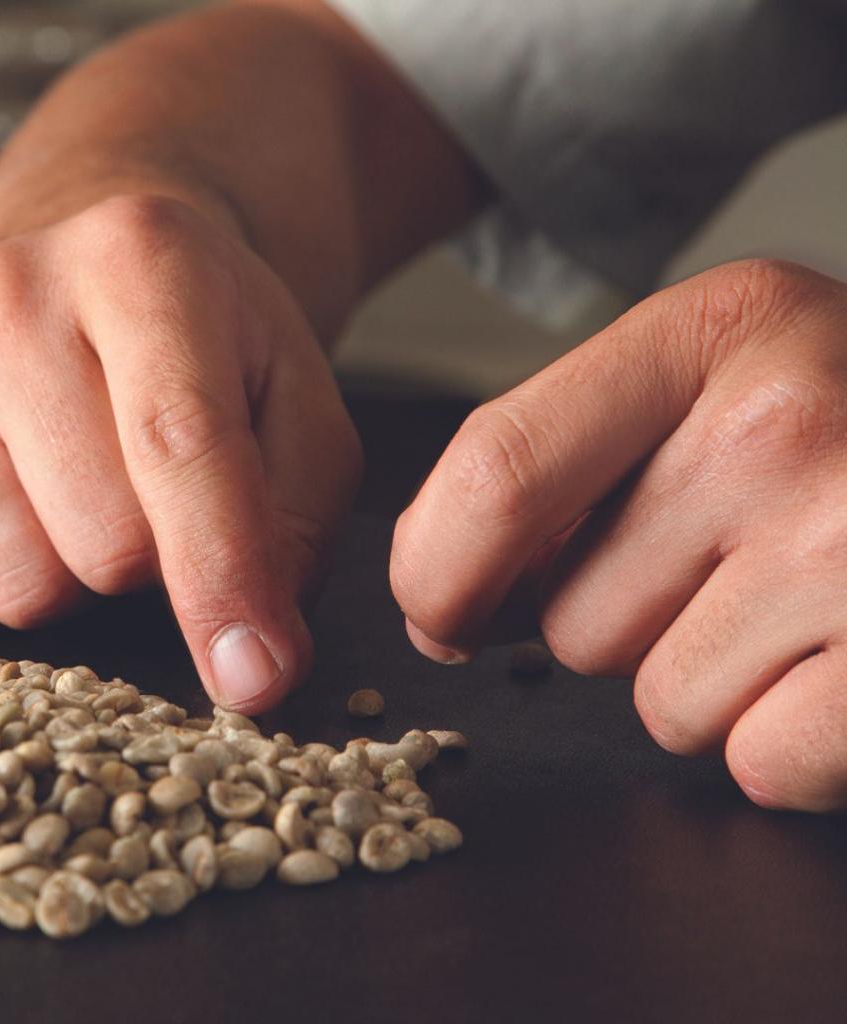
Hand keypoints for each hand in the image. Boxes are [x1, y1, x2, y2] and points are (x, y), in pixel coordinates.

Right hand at [0, 195, 360, 712]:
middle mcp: (9, 295)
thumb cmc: (213, 358)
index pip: (180, 447)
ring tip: (88, 495)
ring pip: (15, 582)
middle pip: (102, 539)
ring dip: (76, 578)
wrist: (97, 285)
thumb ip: (292, 530)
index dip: (223, 578)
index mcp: (142, 264)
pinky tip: (22, 512)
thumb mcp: (298, 416)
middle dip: (154, 562)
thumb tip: (256, 671)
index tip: (254, 676)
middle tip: (157, 500)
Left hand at [391, 259, 846, 810]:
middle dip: (620, 623)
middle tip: (724, 564)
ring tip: (795, 602)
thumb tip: (440, 604)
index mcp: (710, 332)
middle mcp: (788, 421)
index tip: (439, 613)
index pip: (497, 471)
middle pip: (571, 619)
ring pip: (660, 704)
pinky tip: (839, 658)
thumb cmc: (841, 422)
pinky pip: (759, 763)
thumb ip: (558, 466)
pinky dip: (785, 738)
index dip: (437, 569)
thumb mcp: (709, 378)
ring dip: (705, 678)